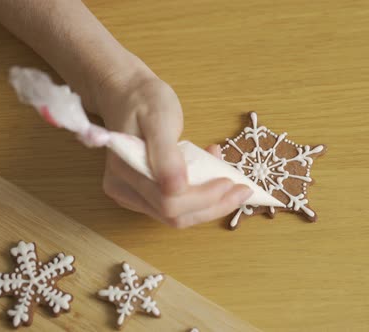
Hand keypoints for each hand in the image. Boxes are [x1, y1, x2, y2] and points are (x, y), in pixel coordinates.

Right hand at [91, 60, 251, 227]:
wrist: (127, 94)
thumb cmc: (143, 101)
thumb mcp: (159, 119)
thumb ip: (166, 153)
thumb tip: (176, 187)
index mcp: (125, 173)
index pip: (168, 202)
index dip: (203, 198)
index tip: (230, 181)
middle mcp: (125, 191)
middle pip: (175, 216)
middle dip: (213, 206)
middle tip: (243, 189)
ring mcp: (134, 195)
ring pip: (178, 215)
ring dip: (211, 203)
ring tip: (231, 179)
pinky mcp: (146, 194)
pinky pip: (177, 205)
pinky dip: (201, 195)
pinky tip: (212, 172)